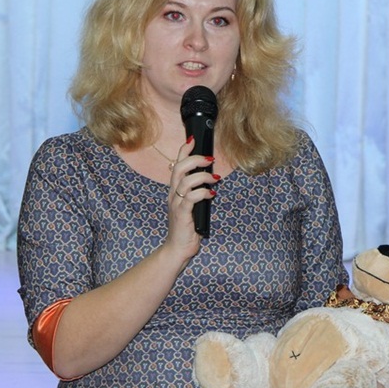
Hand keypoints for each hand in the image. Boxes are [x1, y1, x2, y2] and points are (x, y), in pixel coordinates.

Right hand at [163, 136, 217, 259]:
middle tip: (210, 160)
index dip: (183, 151)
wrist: (177, 248)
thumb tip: (210, 177)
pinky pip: (191, 197)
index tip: (193, 140)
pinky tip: (211, 194)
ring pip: (186, 181)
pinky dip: (203, 192)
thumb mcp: (191, 205)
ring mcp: (176, 204)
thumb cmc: (186, 226)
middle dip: (195, 160)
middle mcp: (173, 194)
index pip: (176, 165)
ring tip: (215, 179)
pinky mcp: (182, 214)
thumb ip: (196, 191)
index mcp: (174, 190)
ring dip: (203, 177)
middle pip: (179, 169)